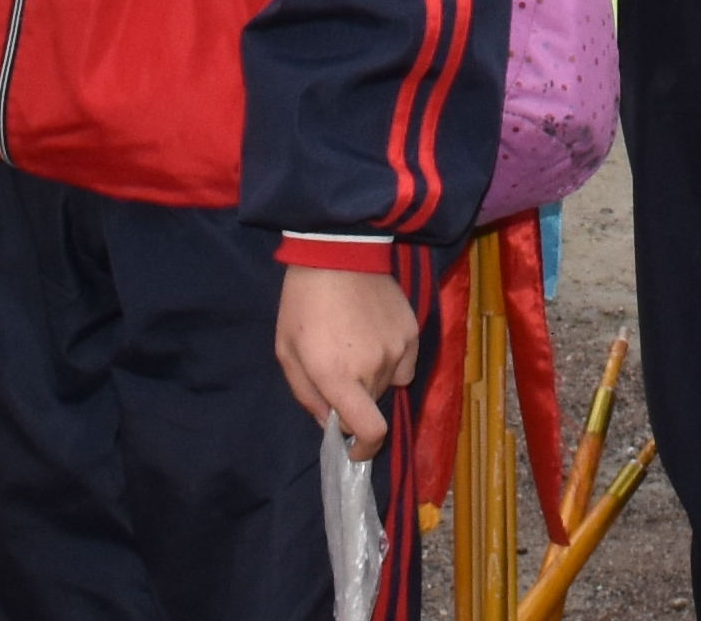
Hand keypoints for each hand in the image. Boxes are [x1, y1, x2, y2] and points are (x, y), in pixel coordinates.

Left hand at [274, 263, 424, 448]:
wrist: (336, 252)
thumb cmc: (302, 305)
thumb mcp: (287, 353)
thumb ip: (307, 396)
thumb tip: (330, 424)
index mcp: (339, 377)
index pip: (370, 431)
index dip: (365, 449)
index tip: (354, 447)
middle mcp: (374, 368)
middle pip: (372, 405)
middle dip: (355, 399)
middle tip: (339, 371)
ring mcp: (398, 348)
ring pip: (389, 383)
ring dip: (372, 378)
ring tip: (355, 345)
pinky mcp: (413, 330)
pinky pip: (406, 362)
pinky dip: (393, 360)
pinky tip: (375, 335)